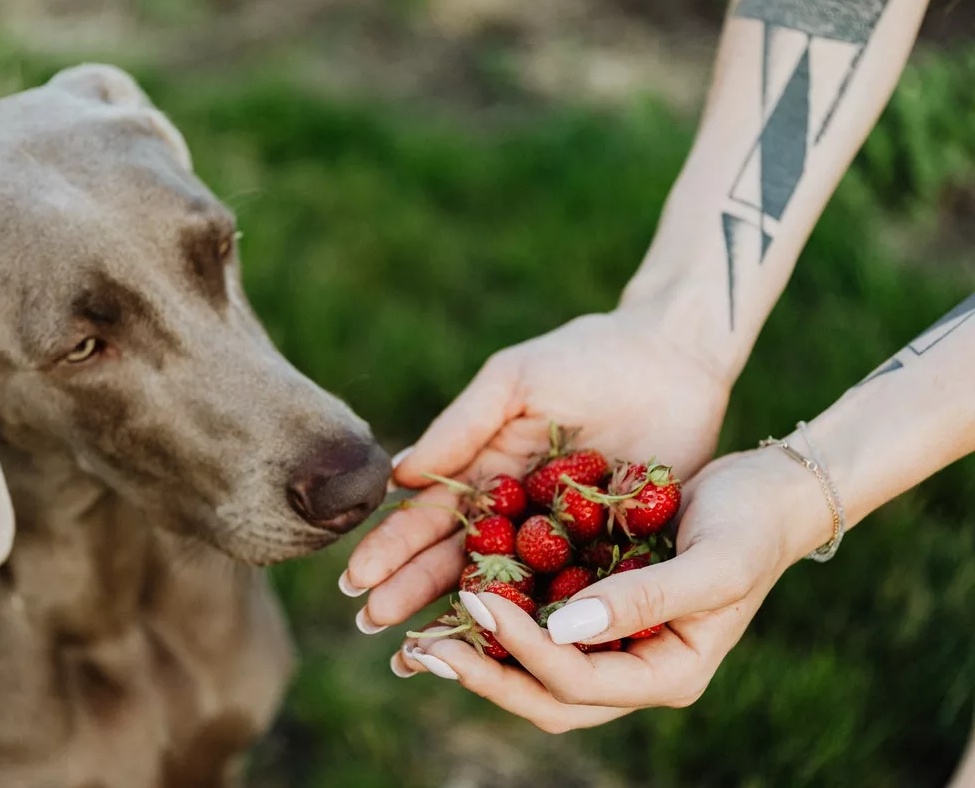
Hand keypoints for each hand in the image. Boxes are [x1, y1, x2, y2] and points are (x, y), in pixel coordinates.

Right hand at [341, 301, 730, 633]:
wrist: (674, 358)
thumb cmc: (587, 357)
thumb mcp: (515, 381)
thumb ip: (461, 426)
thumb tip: (397, 476)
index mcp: (485, 472)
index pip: (428, 518)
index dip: (391, 549)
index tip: (355, 581)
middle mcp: (515, 514)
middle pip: (455, 561)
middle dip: (410, 593)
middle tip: (370, 626)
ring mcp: (561, 540)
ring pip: (505, 590)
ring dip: (464, 621)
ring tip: (421, 655)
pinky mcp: (611, 554)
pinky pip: (572, 594)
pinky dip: (543, 625)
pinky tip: (511, 655)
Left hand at [395, 447, 828, 732]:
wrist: (768, 492)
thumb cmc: (752, 526)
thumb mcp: (713, 564)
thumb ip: (644, 600)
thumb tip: (563, 629)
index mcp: (665, 674)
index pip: (577, 683)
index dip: (521, 652)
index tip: (476, 604)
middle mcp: (631, 668)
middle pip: (544, 694)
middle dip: (482, 674)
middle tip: (420, 649)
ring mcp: (610, 641)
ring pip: (533, 667)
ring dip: (478, 654)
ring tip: (418, 636)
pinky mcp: (592, 605)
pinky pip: (535, 622)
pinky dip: (496, 615)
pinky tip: (453, 592)